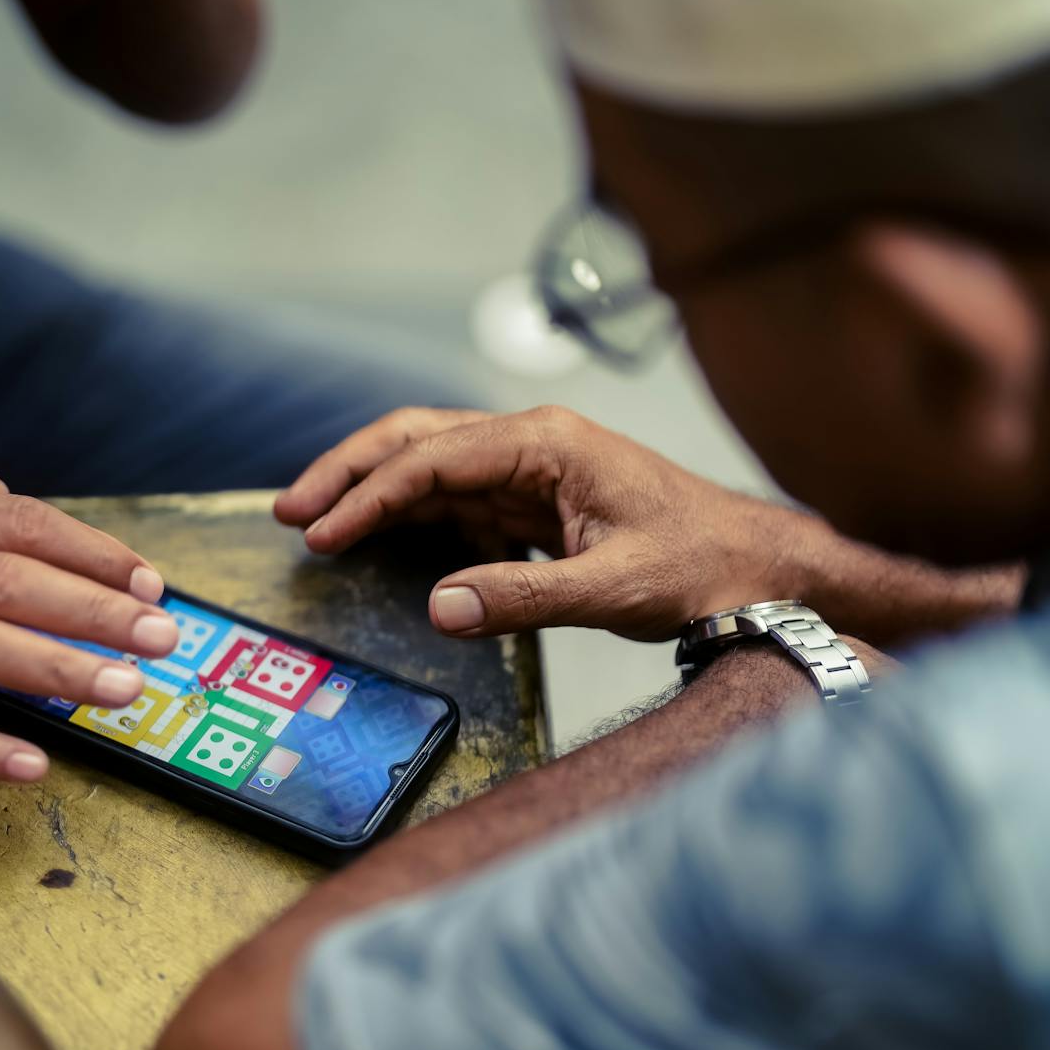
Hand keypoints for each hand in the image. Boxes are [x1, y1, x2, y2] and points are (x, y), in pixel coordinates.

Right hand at [275, 405, 809, 639]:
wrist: (760, 564)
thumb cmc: (702, 566)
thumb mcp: (614, 590)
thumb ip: (523, 598)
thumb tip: (437, 608)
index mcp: (547, 444)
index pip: (433, 459)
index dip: (368, 496)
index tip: (319, 532)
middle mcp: (533, 443)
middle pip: (417, 440)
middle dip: (349, 473)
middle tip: (288, 512)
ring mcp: (533, 468)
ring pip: (432, 466)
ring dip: (373, 493)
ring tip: (315, 524)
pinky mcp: (538, 500)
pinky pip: (459, 499)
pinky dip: (412, 516)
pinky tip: (382, 542)